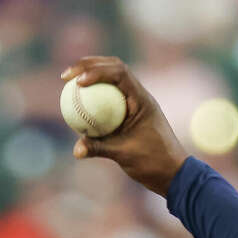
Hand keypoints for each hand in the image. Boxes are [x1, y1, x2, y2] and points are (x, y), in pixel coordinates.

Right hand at [60, 56, 188, 195]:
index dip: (96, 71)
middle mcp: (139, 96)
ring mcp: (134, 103)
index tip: (78, 82)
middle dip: (88, 65)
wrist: (171, 172)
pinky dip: (93, 97)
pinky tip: (74, 105)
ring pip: (111, 81)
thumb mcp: (124, 155)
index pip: (119, 73)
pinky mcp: (129, 114)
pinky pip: (108, 100)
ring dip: (90, 76)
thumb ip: (99, 149)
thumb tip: (76, 150)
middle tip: (66, 75)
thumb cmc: (153, 162)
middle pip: (113, 68)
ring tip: (67, 82)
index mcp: (142, 100)